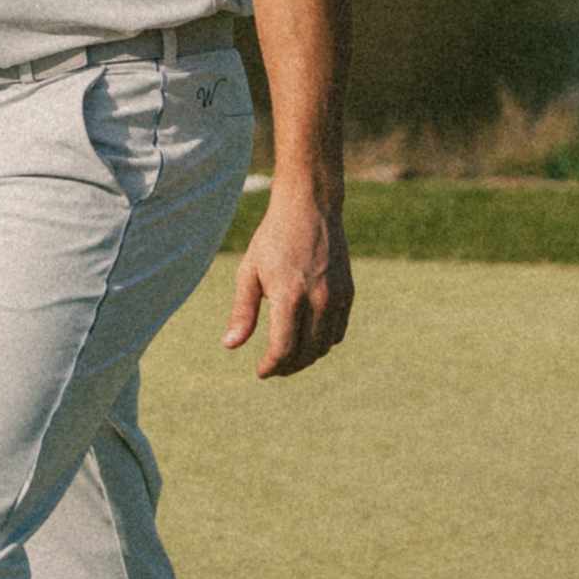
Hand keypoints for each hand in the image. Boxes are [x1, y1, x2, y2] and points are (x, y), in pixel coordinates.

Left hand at [223, 181, 353, 378]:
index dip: (271, 367)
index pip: (283, 350)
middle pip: (306, 354)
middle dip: (287, 367)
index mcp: (288, 295)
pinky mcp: (348, 293)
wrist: (310, 207)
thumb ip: (242, 311)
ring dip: (306, 358)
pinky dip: (323, 342)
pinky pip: (338, 331)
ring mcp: (337, 297)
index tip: (260, 371)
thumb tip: (230, 345)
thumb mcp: (248, 271)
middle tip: (272, 367)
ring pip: (324, 346)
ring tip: (288, 356)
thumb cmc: (272, 238)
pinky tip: (308, 338)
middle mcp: (317, 300)